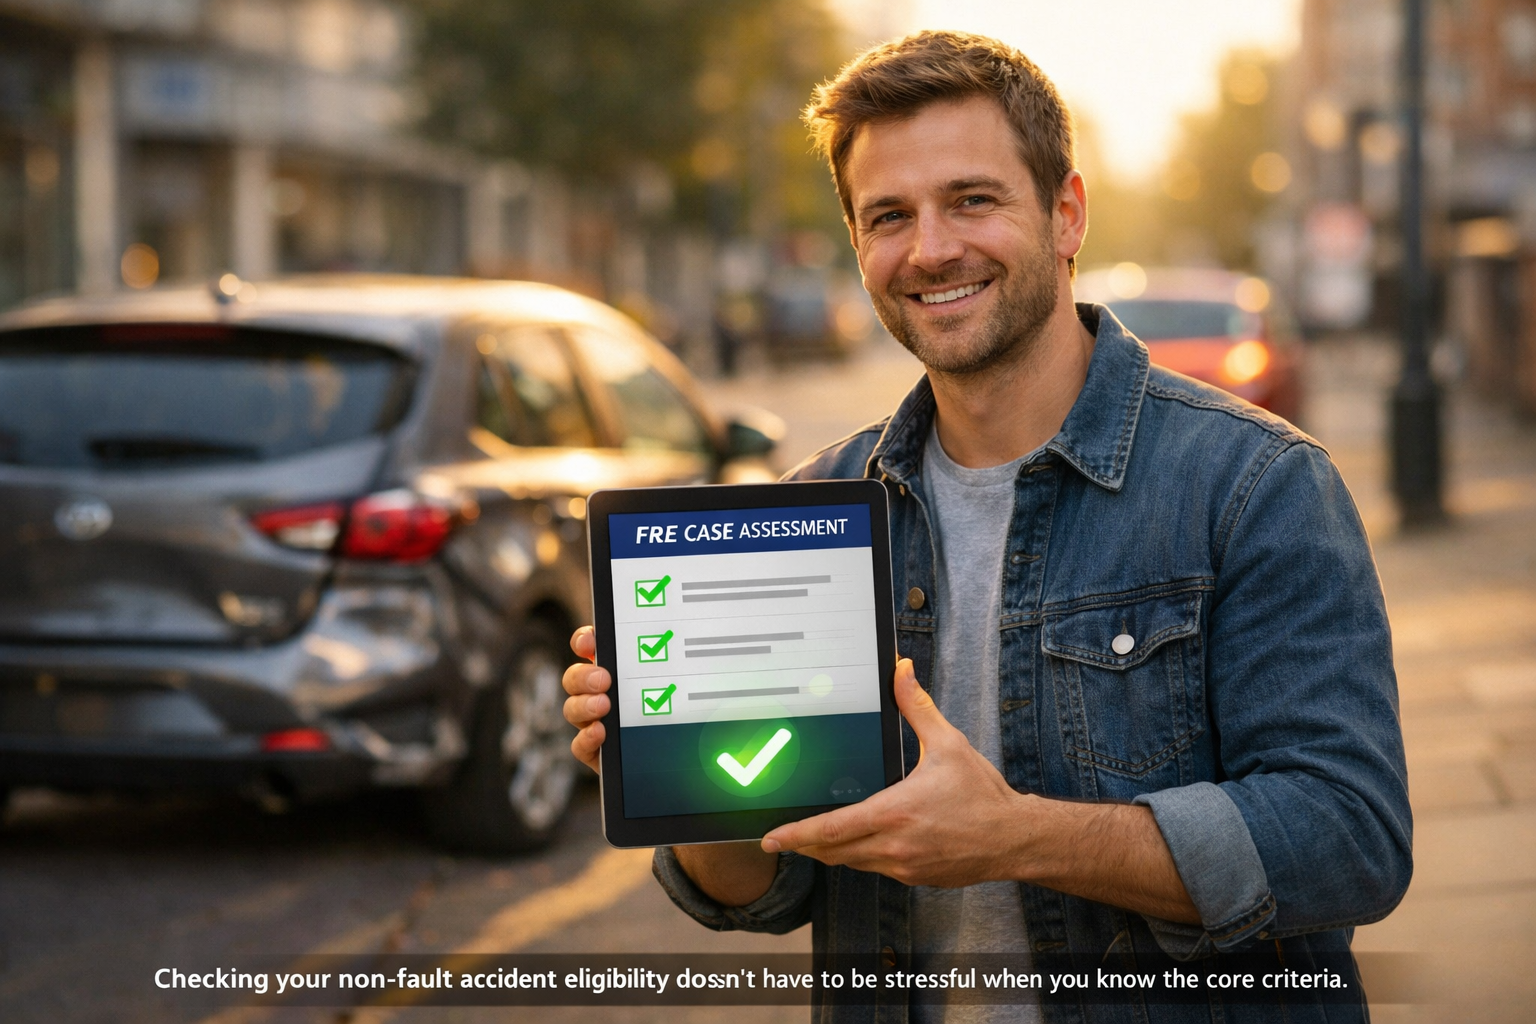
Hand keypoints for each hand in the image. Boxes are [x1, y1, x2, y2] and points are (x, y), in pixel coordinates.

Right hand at [560, 625, 777, 905]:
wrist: (716, 782)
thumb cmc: (722, 727)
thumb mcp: (727, 695)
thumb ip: (727, 671)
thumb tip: (755, 640)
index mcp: (638, 670)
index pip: (604, 646)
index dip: (591, 638)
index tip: (595, 639)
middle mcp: (616, 694)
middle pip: (582, 675)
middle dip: (585, 672)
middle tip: (605, 677)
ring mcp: (607, 726)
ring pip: (576, 708)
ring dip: (583, 704)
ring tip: (604, 706)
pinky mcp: (605, 760)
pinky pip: (582, 747)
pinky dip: (587, 739)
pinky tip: (602, 734)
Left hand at [761, 659, 1028, 887]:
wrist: (1015, 838)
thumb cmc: (982, 794)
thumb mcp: (948, 744)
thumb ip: (917, 708)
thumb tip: (902, 671)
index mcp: (894, 812)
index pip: (831, 829)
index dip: (796, 835)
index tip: (772, 838)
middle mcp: (893, 845)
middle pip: (832, 852)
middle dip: (806, 844)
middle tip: (784, 836)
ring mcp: (903, 867)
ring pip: (852, 863)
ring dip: (833, 851)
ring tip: (817, 837)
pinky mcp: (914, 878)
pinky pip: (875, 869)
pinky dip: (862, 856)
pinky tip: (864, 840)